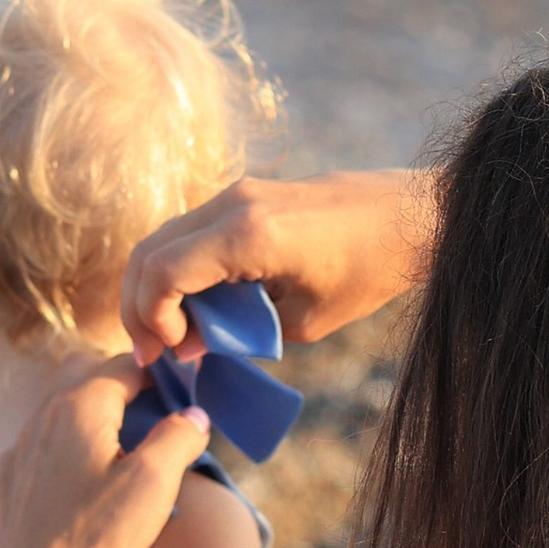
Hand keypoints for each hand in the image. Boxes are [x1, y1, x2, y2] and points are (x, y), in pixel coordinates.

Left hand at [0, 360, 214, 547]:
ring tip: (115, 444)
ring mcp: (17, 449)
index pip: (125, 366)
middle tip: (146, 404)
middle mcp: (43, 418)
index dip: (157, 371)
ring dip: (87, 414)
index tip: (179, 385)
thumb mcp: (154, 484)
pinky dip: (60, 447)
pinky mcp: (4, 480)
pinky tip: (75, 480)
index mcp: (81, 407)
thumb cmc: (96, 535)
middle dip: (117, 380)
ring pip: (55, 409)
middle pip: (83, 373)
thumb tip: (193, 415)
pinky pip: (35, 446)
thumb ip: (178, 438)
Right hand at [120, 168, 438, 362]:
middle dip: (140, 306)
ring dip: (155, 287)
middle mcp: (232, 204)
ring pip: (163, 239)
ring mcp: (235, 194)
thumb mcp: (303, 322)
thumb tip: (187, 345)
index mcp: (247, 235)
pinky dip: (178, 270)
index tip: (168, 354)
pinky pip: (190, 233)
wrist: (408, 215)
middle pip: (149, 252)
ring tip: (171, 335)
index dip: (150, 318)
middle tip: (154, 352)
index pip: (162, 272)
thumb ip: (237, 333)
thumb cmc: (366, 272)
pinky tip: (195, 307)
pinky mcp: (243, 196)